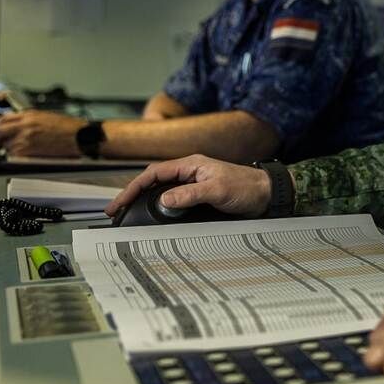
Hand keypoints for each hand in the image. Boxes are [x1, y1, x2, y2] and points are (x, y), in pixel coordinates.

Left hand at [0, 111, 84, 156]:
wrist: (81, 136)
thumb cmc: (71, 128)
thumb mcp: (47, 117)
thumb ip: (30, 120)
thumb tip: (17, 126)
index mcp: (30, 114)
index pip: (3, 119)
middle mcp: (26, 124)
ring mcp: (26, 137)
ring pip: (5, 144)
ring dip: (7, 148)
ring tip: (14, 150)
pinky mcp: (30, 149)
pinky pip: (13, 154)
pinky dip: (14, 156)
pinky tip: (21, 155)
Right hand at [104, 154, 272, 218]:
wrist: (267, 194)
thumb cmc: (247, 187)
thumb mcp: (217, 190)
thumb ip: (191, 194)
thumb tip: (165, 200)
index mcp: (191, 165)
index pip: (153, 173)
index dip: (133, 187)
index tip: (120, 202)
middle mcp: (190, 173)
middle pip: (153, 182)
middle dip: (133, 195)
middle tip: (116, 211)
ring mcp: (194, 185)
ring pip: (162, 193)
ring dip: (145, 202)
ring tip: (129, 214)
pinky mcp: (200, 197)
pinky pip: (174, 202)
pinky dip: (160, 210)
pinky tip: (154, 218)